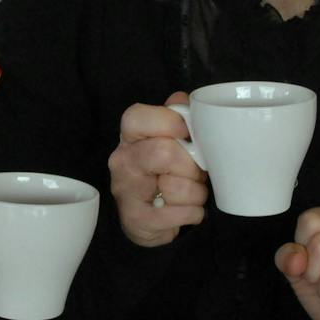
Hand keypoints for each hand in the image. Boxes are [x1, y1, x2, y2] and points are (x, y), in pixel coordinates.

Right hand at [109, 94, 207, 247]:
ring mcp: (126, 190)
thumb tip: (184, 100)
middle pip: (164, 152)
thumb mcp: (168, 141)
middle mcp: (123, 160)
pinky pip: (180, 214)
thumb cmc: (162, 173)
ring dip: (196, 193)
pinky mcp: (136, 219)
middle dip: (192, 166)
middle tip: (195, 173)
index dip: (170, 122)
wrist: (147, 219)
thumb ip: (176, 117)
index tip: (187, 134)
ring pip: (176, 187)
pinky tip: (185, 210)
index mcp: (130, 136)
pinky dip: (193, 213)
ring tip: (190, 193)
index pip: (138, 117)